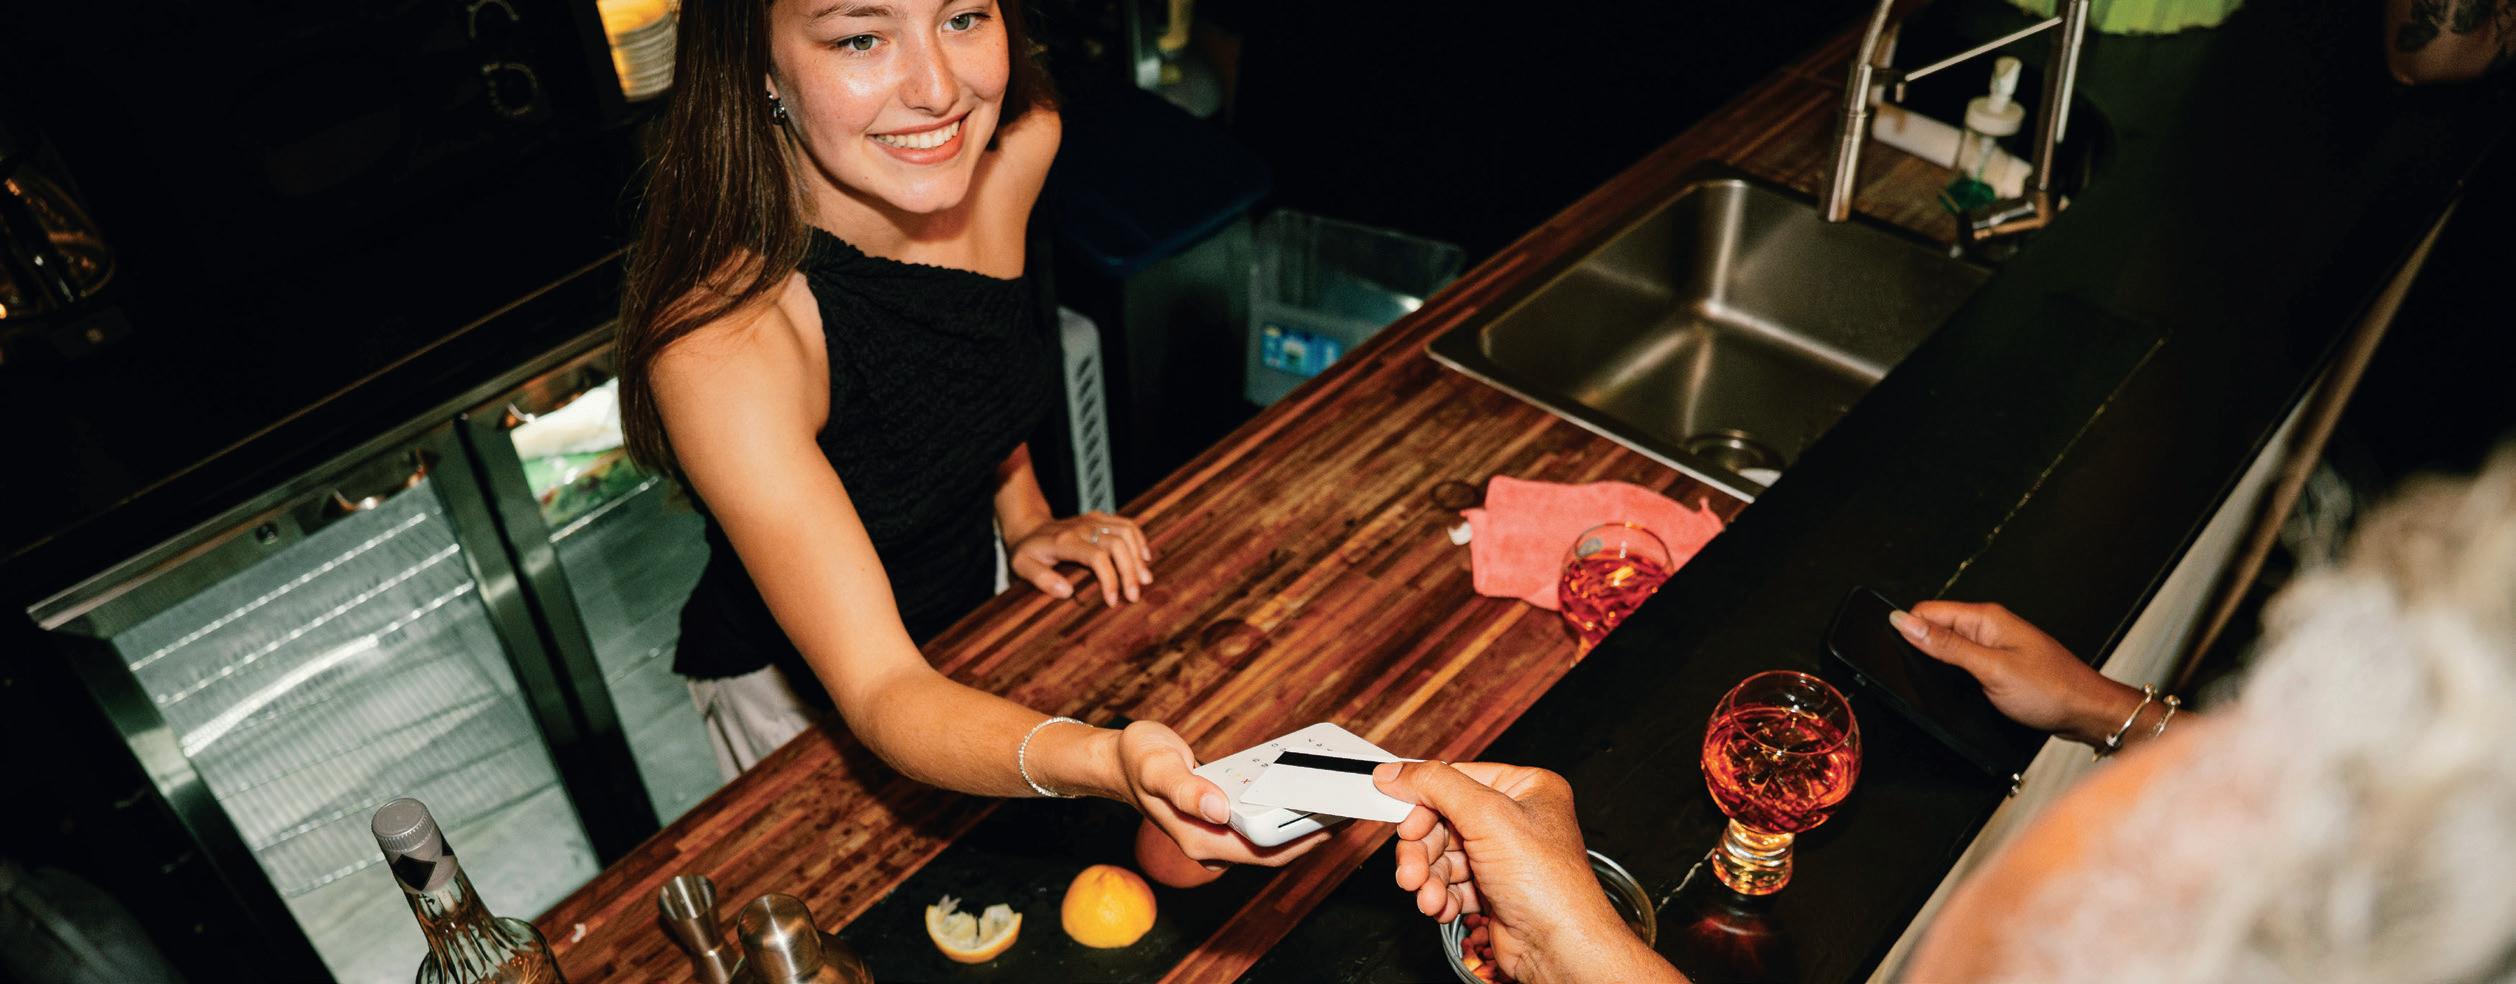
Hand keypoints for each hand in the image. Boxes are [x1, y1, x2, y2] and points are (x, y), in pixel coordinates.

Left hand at [1009, 512, 1154, 606]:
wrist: (1028, 528)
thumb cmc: (1027, 551)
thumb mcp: (1022, 567)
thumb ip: (1041, 579)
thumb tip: (1067, 591)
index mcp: (1065, 541)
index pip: (1096, 556)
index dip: (1109, 579)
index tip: (1113, 601)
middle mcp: (1082, 527)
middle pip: (1117, 544)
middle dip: (1129, 571)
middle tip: (1134, 596)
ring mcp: (1093, 520)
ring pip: (1126, 532)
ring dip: (1138, 556)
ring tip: (1145, 580)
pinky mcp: (1100, 518)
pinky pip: (1126, 524)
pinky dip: (1139, 540)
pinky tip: (1145, 558)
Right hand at [1112, 721, 1328, 865]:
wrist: (1119, 761)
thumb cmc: (1138, 761)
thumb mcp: (1158, 768)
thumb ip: (1185, 790)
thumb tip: (1219, 808)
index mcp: (1202, 840)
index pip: (1265, 852)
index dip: (1303, 842)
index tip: (1335, 821)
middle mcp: (1213, 842)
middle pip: (1275, 849)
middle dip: (1313, 831)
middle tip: (1348, 805)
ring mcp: (1218, 832)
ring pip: (1270, 836)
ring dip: (1301, 820)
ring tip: (1335, 794)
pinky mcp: (1222, 817)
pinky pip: (1260, 818)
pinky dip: (1283, 806)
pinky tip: (1303, 785)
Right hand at [1373, 761, 1673, 983]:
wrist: (1559, 948)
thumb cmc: (1549, 885)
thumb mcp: (1487, 816)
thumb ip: (1436, 786)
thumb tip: (1395, 772)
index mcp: (1526, 789)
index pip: (1457, 780)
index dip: (1423, 799)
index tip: (1394, 810)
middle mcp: (1515, 821)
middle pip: (1443, 821)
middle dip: (1422, 849)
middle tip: (1411, 867)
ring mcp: (1503, 858)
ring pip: (1443, 856)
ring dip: (1428, 877)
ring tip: (1427, 894)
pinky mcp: (1493, 891)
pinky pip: (1452, 884)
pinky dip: (1440, 896)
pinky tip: (1441, 906)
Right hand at [1893, 601, 2143, 746]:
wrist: (2087, 712)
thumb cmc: (2052, 690)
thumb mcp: (1991, 669)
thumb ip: (1946, 646)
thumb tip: (1906, 622)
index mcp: (1985, 618)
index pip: (1927, 610)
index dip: (1910, 631)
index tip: (1906, 653)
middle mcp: (1990, 627)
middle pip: (1936, 629)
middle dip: (1925, 649)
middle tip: (1941, 675)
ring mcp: (1996, 646)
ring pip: (1950, 648)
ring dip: (1943, 664)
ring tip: (1958, 684)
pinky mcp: (2000, 664)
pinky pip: (1966, 662)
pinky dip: (1959, 674)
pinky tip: (1969, 690)